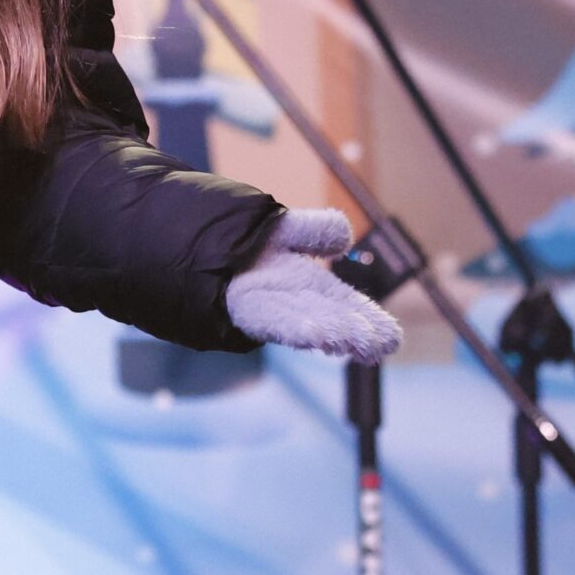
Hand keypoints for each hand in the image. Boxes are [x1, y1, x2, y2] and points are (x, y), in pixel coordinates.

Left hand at [224, 208, 401, 362]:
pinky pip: (267, 317)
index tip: (392, 339)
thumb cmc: (234, 235)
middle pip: (327, 318)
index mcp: (305, 284)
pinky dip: (290, 326)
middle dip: (354, 332)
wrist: (183, 235)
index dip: (370, 321)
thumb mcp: (281, 228)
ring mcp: (262, 303)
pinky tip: (313, 335)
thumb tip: (344, 237)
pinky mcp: (238, 304)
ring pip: (300, 320)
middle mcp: (287, 299)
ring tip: (351, 342)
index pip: (345, 305)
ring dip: (327, 332)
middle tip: (380, 347)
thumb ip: (312, 230)